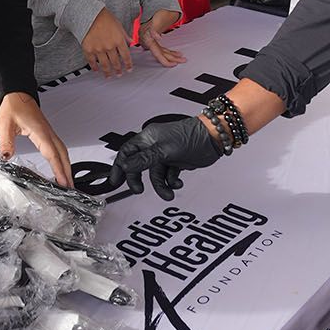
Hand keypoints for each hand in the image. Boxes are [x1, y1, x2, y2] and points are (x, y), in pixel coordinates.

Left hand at [0, 92, 73, 189]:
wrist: (17, 94)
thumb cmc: (13, 106)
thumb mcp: (5, 125)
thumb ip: (6, 142)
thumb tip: (6, 158)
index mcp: (40, 132)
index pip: (52, 154)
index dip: (58, 169)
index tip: (63, 182)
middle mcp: (48, 133)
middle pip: (63, 155)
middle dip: (67, 172)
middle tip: (70, 188)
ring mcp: (49, 133)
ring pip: (63, 151)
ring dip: (67, 166)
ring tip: (68, 181)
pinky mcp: (47, 133)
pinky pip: (59, 148)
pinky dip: (62, 159)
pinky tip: (60, 165)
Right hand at [81, 7, 132, 76]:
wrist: (89, 14)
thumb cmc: (105, 17)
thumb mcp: (119, 25)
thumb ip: (125, 35)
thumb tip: (132, 42)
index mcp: (119, 40)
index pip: (126, 56)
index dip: (128, 64)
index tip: (129, 69)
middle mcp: (110, 46)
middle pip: (116, 62)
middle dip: (118, 69)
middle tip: (119, 74)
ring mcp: (99, 49)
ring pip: (104, 64)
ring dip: (107, 72)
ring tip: (109, 76)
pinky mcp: (88, 49)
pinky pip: (92, 61)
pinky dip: (94, 67)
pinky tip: (96, 70)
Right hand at [107, 115, 222, 199]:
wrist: (214, 139)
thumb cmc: (191, 136)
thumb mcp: (164, 150)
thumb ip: (144, 159)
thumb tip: (125, 165)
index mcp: (148, 138)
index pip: (127, 152)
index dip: (120, 166)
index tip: (115, 180)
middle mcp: (155, 146)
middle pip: (138, 166)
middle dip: (138, 179)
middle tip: (138, 190)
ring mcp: (166, 155)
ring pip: (155, 174)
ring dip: (161, 186)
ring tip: (168, 193)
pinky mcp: (176, 163)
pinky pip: (168, 177)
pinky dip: (172, 183)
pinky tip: (178, 183)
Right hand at [137, 9, 184, 67]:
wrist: (156, 8)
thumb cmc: (156, 13)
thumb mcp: (156, 20)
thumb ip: (154, 30)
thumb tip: (157, 38)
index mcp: (147, 39)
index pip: (157, 54)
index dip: (165, 60)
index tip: (174, 63)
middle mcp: (148, 42)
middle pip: (160, 54)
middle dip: (172, 58)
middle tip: (183, 60)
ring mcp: (151, 42)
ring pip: (162, 52)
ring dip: (172, 56)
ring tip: (182, 58)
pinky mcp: (154, 41)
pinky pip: (162, 49)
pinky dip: (170, 52)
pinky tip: (177, 53)